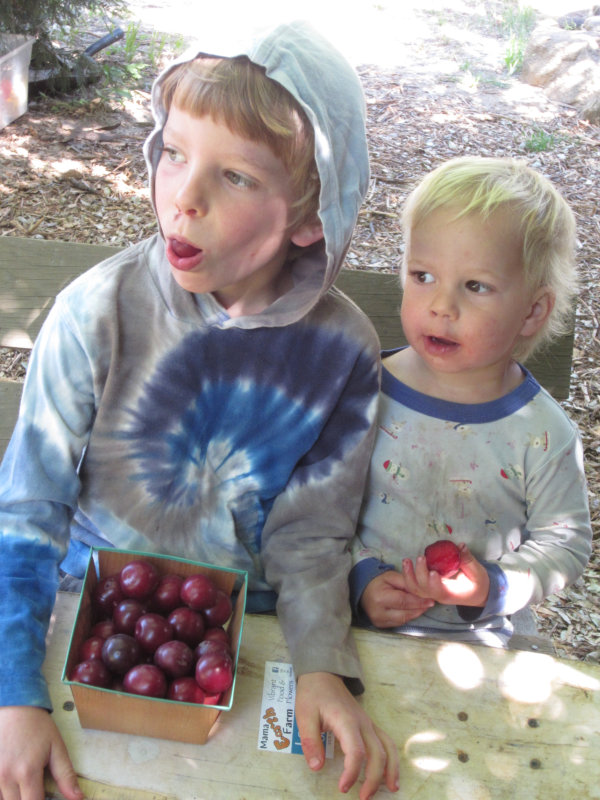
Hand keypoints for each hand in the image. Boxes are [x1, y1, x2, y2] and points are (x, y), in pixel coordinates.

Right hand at [0, 706, 82, 799]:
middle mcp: (7, 777)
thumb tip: (78, 798)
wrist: (15, 708)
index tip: (47, 799)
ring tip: (27, 786)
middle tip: (37, 791)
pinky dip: (5, 792)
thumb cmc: (38, 726)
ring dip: (16, 797)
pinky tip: (15, 784)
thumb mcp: (57, 747)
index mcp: (28, 772)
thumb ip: (66, 775)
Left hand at [295, 672, 398, 799]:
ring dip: (390, 770)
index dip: (352, 772)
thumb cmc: (313, 694)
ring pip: (388, 748)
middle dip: (373, 779)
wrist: (323, 674)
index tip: (342, 788)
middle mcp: (363, 723)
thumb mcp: (304, 715)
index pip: (356, 751)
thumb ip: (310, 741)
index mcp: (346, 721)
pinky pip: (386, 742)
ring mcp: (368, 723)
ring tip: (389, 790)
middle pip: (377, 753)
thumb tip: (317, 767)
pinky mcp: (369, 725)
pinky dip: (392, 759)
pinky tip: (390, 774)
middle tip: (363, 798)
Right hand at [360, 571, 433, 627]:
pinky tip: (413, 610)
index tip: (431, 600)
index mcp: (380, 598)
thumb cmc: (378, 582)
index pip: (404, 601)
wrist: (362, 591)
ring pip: (403, 620)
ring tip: (423, 606)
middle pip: (405, 613)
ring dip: (415, 613)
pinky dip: (408, 617)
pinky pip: (399, 623)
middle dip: (419, 608)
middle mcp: (378, 612)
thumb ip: (406, 582)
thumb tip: (422, 590)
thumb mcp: (391, 576)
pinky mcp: (380, 625)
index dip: (419, 601)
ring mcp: (378, 621)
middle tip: (430, 603)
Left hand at [401, 543, 489, 606]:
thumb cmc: (478, 584)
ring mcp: (432, 593)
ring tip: (406, 561)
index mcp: (450, 594)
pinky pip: (416, 585)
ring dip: (408, 576)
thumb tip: (460, 545)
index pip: (437, 591)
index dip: (433, 583)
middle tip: (420, 558)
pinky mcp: (429, 587)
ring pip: (415, 590)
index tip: (433, 571)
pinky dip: (409, 576)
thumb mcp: (478, 572)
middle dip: (418, 574)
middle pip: (422, 590)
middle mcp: (438, 595)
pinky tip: (407, 564)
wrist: (478, 594)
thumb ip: (468, 559)